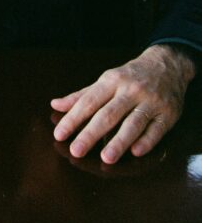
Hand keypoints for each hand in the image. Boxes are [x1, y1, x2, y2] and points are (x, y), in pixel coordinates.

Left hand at [51, 45, 194, 163]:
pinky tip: (136, 152)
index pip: (89, 101)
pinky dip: (147, 141)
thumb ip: (82, 95)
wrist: (167, 64)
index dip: (73, 118)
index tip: (60, 134)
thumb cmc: (130, 76)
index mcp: (111, 81)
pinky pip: (156, 129)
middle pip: (108, 114)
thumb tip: (55, 105)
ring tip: (106, 158)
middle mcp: (130, 90)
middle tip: (76, 151)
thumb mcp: (106, 80)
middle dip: (91, 133)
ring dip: (119, 141)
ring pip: (133, 123)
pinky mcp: (168, 114)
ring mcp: (150, 102)